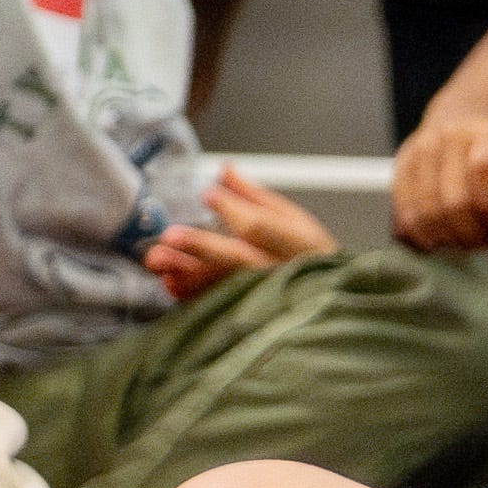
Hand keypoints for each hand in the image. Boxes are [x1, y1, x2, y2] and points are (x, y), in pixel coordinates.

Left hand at [144, 168, 339, 299]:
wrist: (330, 306)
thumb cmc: (310, 258)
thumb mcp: (293, 221)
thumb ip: (254, 197)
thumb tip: (224, 170)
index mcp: (297, 243)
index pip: (261, 226)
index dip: (232, 209)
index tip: (207, 195)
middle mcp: (279, 273)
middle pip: (237, 259)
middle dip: (202, 246)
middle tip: (170, 235)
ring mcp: (263, 300)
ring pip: (220, 287)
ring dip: (186, 273)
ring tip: (157, 260)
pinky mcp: (248, 317)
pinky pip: (214, 308)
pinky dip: (190, 295)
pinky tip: (170, 282)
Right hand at [388, 105, 487, 250]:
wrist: (464, 124)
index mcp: (487, 132)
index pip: (484, 169)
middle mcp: (447, 138)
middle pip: (451, 202)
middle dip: (470, 233)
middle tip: (484, 239)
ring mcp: (418, 154)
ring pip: (423, 215)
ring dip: (445, 238)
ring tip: (462, 239)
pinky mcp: (398, 171)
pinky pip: (402, 218)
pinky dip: (421, 237)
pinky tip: (440, 236)